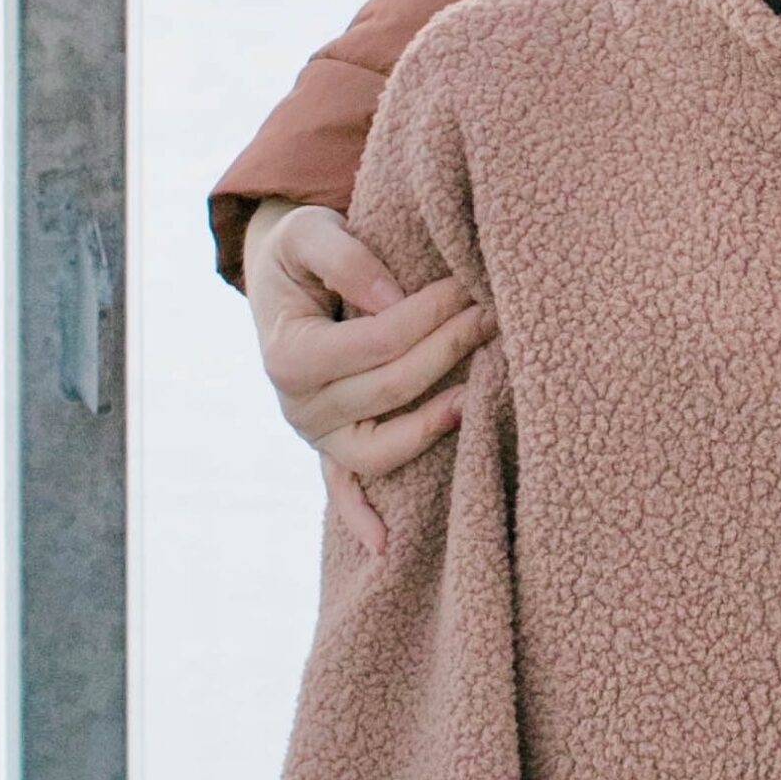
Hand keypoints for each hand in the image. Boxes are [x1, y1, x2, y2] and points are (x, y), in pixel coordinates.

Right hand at [244, 201, 490, 561]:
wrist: (285, 280)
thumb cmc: (304, 253)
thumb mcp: (309, 231)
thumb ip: (347, 259)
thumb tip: (394, 301)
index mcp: (288, 354)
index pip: (376, 342)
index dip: (428, 314)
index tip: (472, 286)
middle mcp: (297, 406)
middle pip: (391, 389)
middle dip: (450, 349)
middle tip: (496, 313)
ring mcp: (316, 436)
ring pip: (381, 450)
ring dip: (434, 425)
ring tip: (482, 396)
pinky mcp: (331, 450)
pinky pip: (346, 492)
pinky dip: (363, 521)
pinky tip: (388, 548)